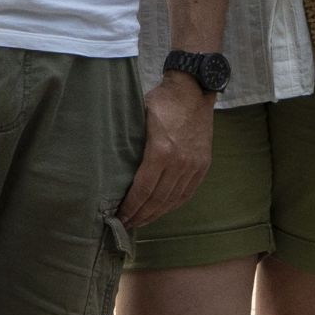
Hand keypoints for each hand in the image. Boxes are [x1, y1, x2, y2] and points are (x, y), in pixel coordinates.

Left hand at [121, 74, 214, 227]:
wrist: (193, 89)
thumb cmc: (161, 102)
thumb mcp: (138, 119)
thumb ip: (129, 145)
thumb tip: (111, 170)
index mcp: (161, 151)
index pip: (143, 190)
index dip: (130, 207)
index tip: (119, 217)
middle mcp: (180, 162)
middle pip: (157, 200)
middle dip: (140, 215)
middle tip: (126, 225)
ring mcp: (194, 165)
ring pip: (173, 199)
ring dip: (156, 214)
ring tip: (141, 221)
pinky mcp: (203, 164)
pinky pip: (187, 192)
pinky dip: (173, 205)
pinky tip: (161, 210)